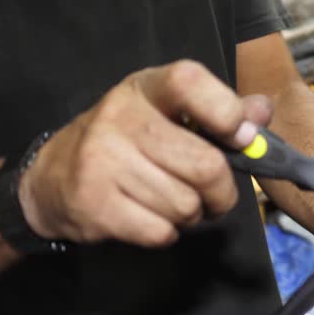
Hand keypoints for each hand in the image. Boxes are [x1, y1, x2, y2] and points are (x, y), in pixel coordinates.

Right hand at [18, 60, 273, 246]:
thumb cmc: (126, 142)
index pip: (190, 82)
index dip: (227, 112)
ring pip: (186, 205)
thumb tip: (261, 112)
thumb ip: (220, 111)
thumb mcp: (167, 113)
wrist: (52, 179)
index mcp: (145, 87)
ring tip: (172, 202)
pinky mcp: (94, 204)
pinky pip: (161, 231)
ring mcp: (102, 160)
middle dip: (222, 191)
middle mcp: (120, 117)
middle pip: (205, 165)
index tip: (241, 138)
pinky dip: (167, 233)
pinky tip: (148, 217)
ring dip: (192, 214)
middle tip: (213, 195)